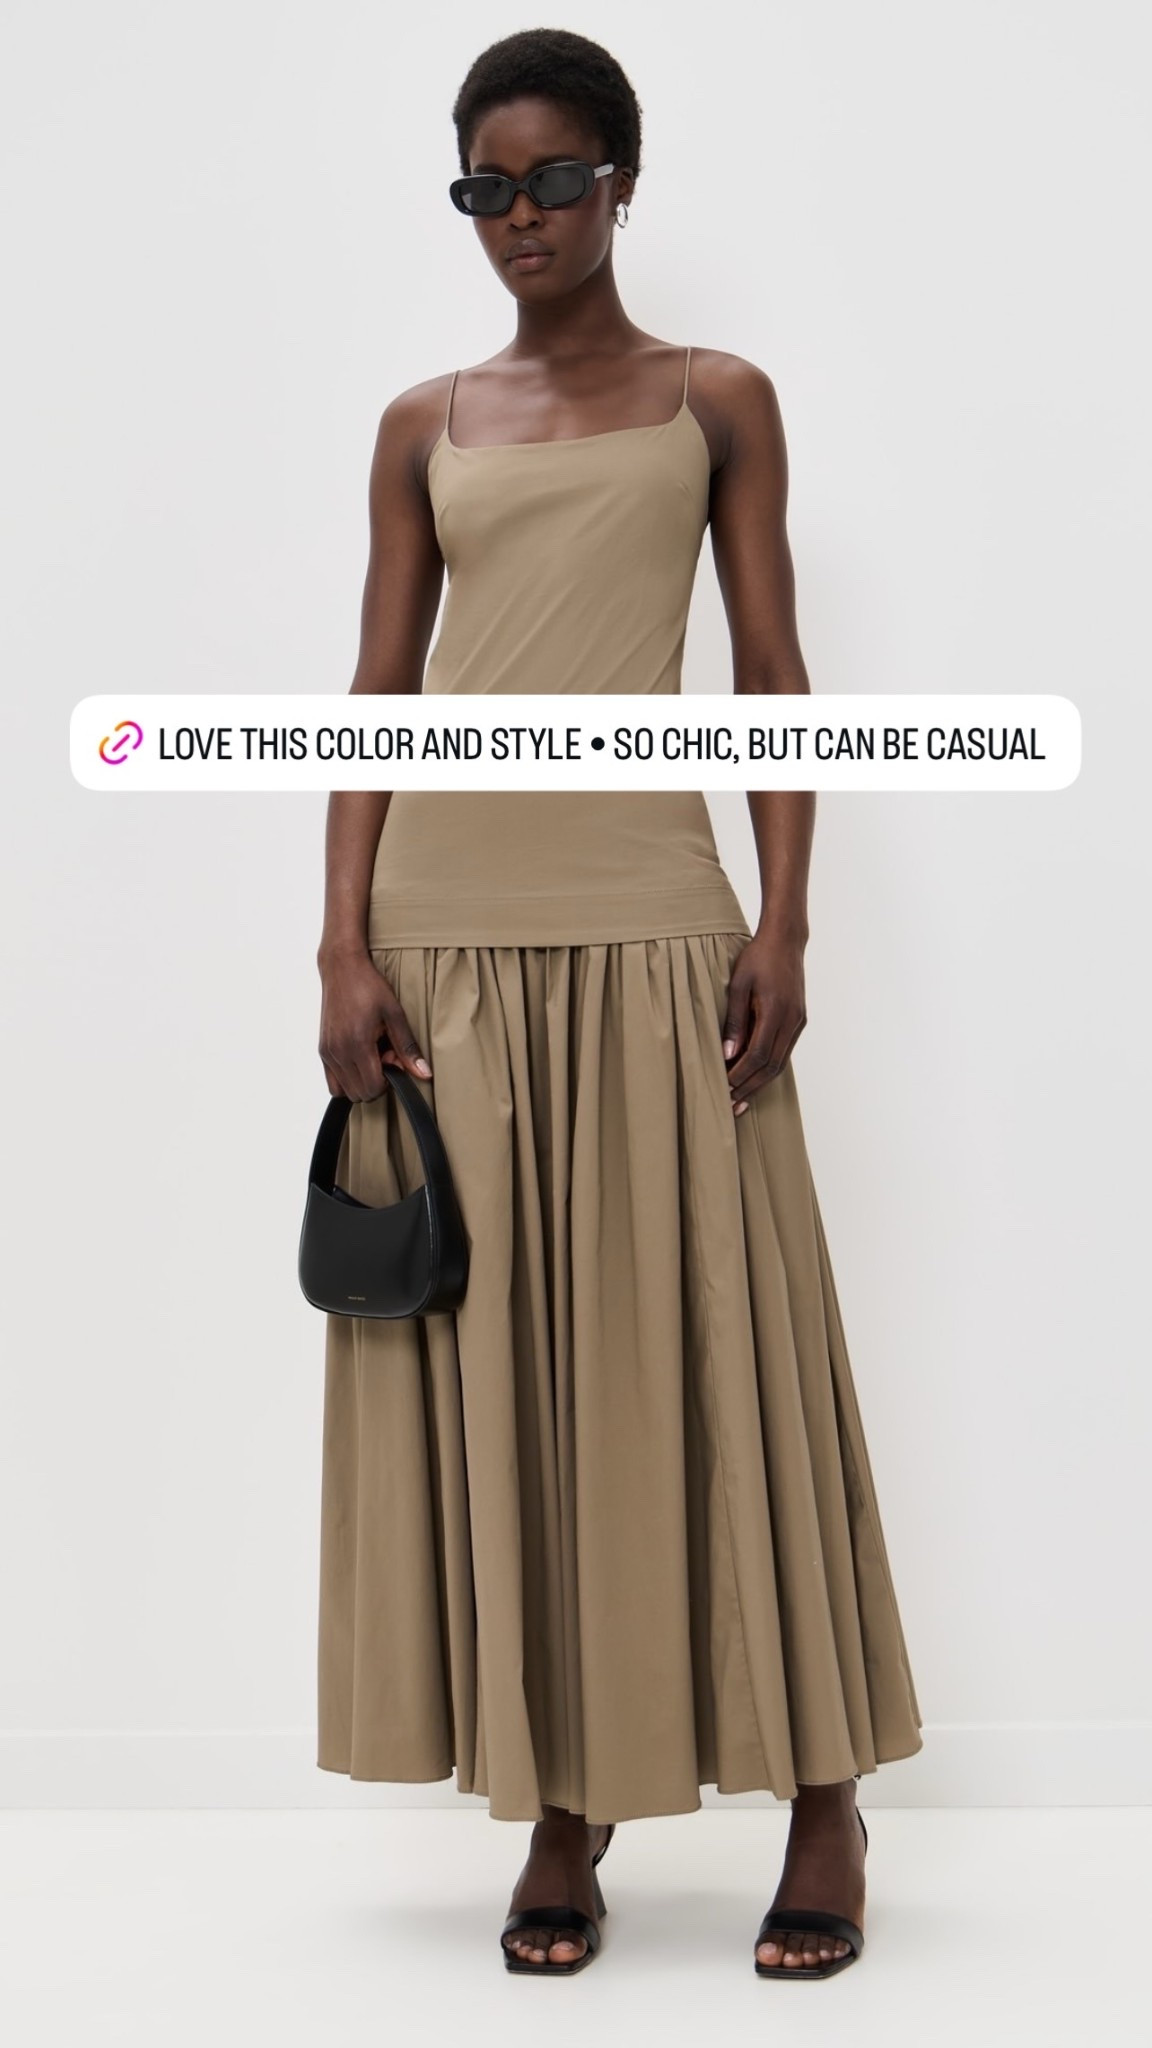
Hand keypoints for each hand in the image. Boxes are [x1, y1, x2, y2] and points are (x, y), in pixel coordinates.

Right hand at [317, 951, 431, 1101]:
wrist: (342, 967)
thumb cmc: (368, 986)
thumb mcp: (395, 1014)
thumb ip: (408, 1048)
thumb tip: (424, 1074)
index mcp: (357, 1044)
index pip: (373, 1088)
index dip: (389, 1080)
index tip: (394, 1059)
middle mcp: (338, 1052)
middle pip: (360, 1094)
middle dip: (376, 1081)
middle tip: (384, 1056)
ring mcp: (327, 1052)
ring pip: (345, 1091)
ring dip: (361, 1080)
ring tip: (371, 1056)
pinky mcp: (322, 1050)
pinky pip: (333, 1083)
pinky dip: (348, 1079)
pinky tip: (359, 1057)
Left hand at [721, 929, 806, 1114]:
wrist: (786, 940)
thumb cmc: (757, 958)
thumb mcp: (737, 985)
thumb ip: (733, 1020)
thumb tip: (727, 1054)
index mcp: (775, 1012)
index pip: (758, 1056)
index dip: (740, 1076)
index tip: (724, 1088)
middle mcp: (791, 1021)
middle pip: (771, 1066)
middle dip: (750, 1088)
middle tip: (731, 1105)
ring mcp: (798, 1022)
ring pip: (780, 1063)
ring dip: (760, 1083)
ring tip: (741, 1099)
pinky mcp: (799, 1020)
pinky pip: (784, 1052)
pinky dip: (769, 1068)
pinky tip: (755, 1077)